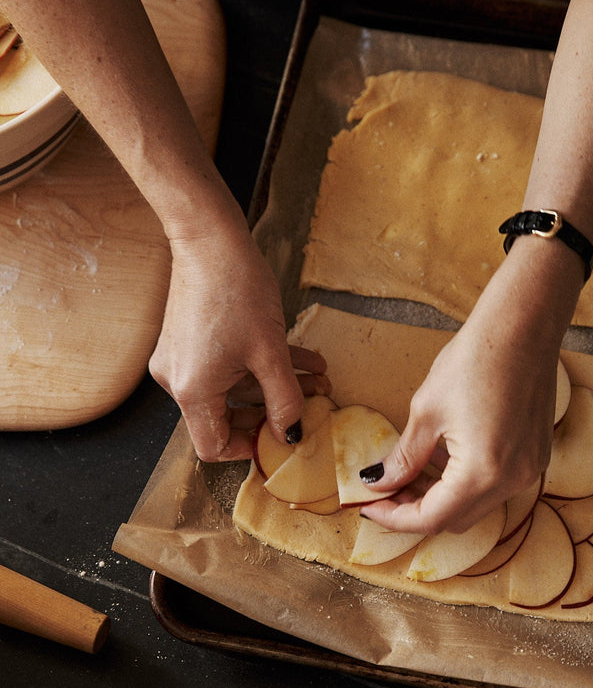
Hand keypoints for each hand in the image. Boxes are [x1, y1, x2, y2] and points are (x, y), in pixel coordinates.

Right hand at [149, 219, 327, 461]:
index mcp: (193, 391)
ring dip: (276, 384)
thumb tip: (291, 435)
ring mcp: (181, 359)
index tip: (283, 437)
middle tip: (313, 404)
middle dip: (274, 410)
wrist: (211, 239)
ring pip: (234, 386)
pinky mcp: (189, 341)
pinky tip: (303, 358)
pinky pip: (227, 365)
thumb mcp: (271, 353)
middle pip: (227, 415)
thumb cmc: (237, 291)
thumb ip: (285, 400)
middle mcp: (178, 381)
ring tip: (318, 378)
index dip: (249, 447)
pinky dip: (259, 365)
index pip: (213, 446)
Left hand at [359, 237, 583, 533]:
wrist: (523, 326)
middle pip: (455, 520)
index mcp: (482, 474)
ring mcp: (530, 471)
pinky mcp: (536, 457)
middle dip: (416, 511)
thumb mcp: (426, 412)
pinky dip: (466, 484)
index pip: (430, 519)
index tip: (367, 507)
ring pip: (476, 506)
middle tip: (384, 492)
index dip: (394, 518)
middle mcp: (513, 482)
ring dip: (441, 499)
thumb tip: (378, 483)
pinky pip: (495, 487)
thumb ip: (403, 457)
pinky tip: (444, 459)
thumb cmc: (474, 360)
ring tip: (409, 475)